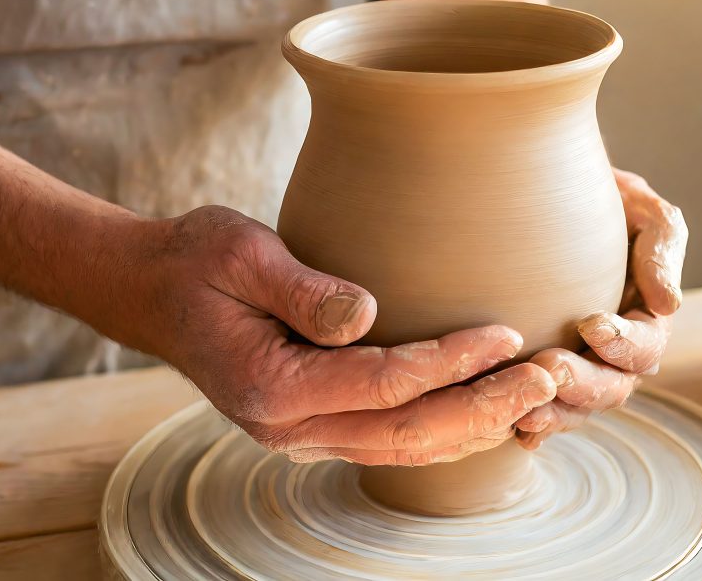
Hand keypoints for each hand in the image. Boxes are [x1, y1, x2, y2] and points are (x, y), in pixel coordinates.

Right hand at [122, 206, 555, 465]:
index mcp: (270, 386)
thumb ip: (302, 288)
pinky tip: (486, 411)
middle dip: (481, 407)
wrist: (155, 292)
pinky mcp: (316, 421)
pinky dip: (444, 429)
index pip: (380, 384)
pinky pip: (390, 439)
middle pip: (405, 432)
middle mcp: (288, 425)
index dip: (448, 361)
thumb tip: (369, 313)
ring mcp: (302, 432)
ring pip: (404, 448)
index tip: (504, 334)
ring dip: (472, 424)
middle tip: (546, 378)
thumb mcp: (240, 253)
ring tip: (534, 398)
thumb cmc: (197, 262)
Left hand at [515, 169, 687, 448]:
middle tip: (548, 367)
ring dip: (556, 412)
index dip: (623, 342)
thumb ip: (662, 248)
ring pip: (579, 407)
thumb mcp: (643, 210)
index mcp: (648, 320)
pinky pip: (547, 408)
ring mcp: (585, 369)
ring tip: (526, 412)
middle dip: (583, 383)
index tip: (591, 324)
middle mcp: (620, 355)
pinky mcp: (550, 374)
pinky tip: (517, 432)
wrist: (556, 203)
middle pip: (613, 387)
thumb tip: (670, 304)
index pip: (646, 345)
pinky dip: (536, 423)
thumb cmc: (610, 202)